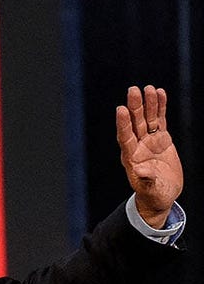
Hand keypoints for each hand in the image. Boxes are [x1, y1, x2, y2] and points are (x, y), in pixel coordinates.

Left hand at [115, 84, 182, 226]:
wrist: (162, 194)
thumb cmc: (154, 195)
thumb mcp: (151, 190)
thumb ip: (146, 179)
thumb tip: (138, 169)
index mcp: (131, 158)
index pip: (125, 137)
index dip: (123, 124)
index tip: (121, 109)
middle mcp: (138, 146)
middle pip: (135, 123)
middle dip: (135, 107)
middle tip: (133, 90)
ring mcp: (149, 141)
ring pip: (148, 119)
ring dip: (148, 104)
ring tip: (148, 88)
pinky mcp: (161, 139)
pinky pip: (160, 120)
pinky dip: (160, 108)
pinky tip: (160, 93)